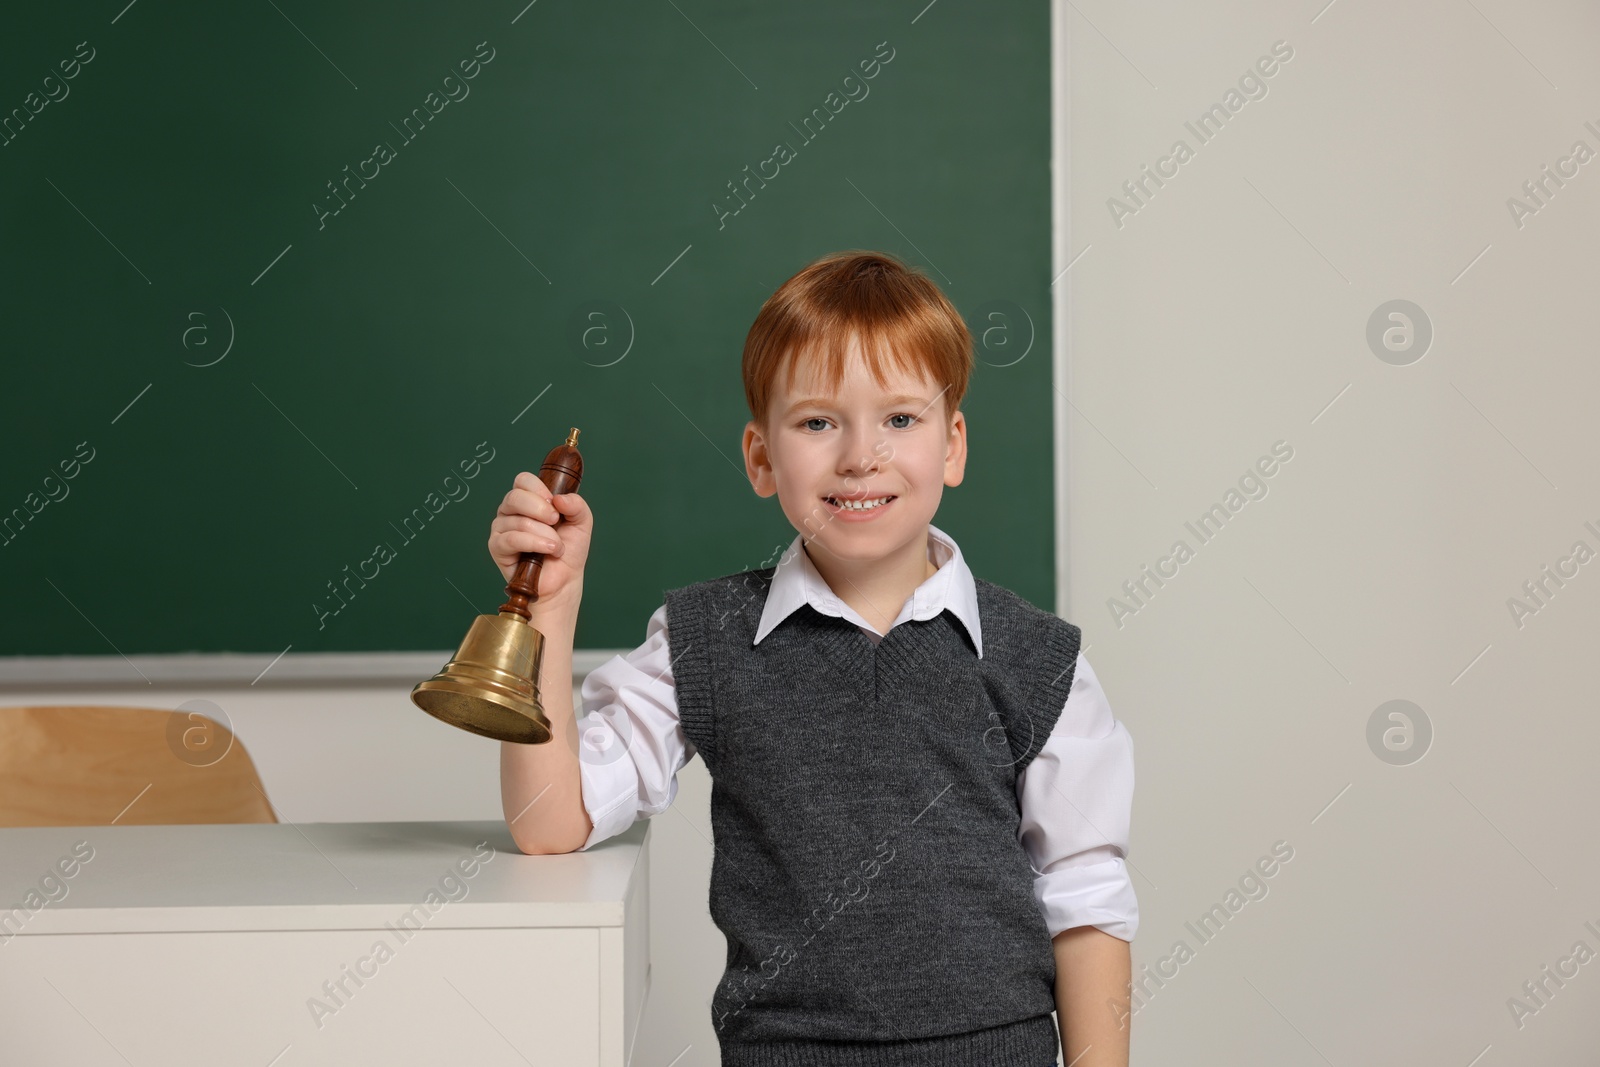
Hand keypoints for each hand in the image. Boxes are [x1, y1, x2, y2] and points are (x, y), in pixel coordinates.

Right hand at [488, 471, 592, 613]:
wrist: (564, 579)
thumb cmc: (569, 550)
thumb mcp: (581, 521)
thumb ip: (576, 504)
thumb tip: (560, 498)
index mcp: (528, 500)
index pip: (523, 480)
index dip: (540, 489)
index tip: (555, 504)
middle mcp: (510, 511)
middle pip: (515, 496)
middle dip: (541, 509)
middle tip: (556, 522)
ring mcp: (501, 528)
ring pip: (519, 521)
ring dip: (546, 535)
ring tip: (556, 547)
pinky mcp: (497, 547)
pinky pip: (513, 539)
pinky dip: (535, 544)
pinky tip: (548, 551)